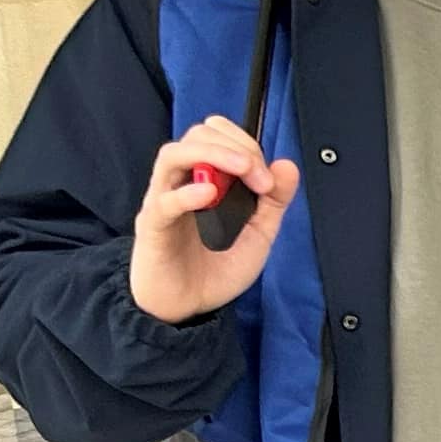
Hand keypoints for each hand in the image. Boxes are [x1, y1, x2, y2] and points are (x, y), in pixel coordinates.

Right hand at [128, 118, 297, 324]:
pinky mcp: (152, 227)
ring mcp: (164, 201)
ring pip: (173, 155)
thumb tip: (287, 164)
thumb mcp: (258, 232)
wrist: (190, 306)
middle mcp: (182, 182)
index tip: (269, 179)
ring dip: (212, 154)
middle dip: (235, 146)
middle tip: (259, 178)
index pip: (218, 135)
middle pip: (196, 135)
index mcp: (206, 178)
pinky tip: (210, 195)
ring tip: (242, 169)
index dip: (247, 144)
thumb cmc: (218, 266)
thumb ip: (274, 201)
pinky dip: (188, 193)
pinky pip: (164, 201)